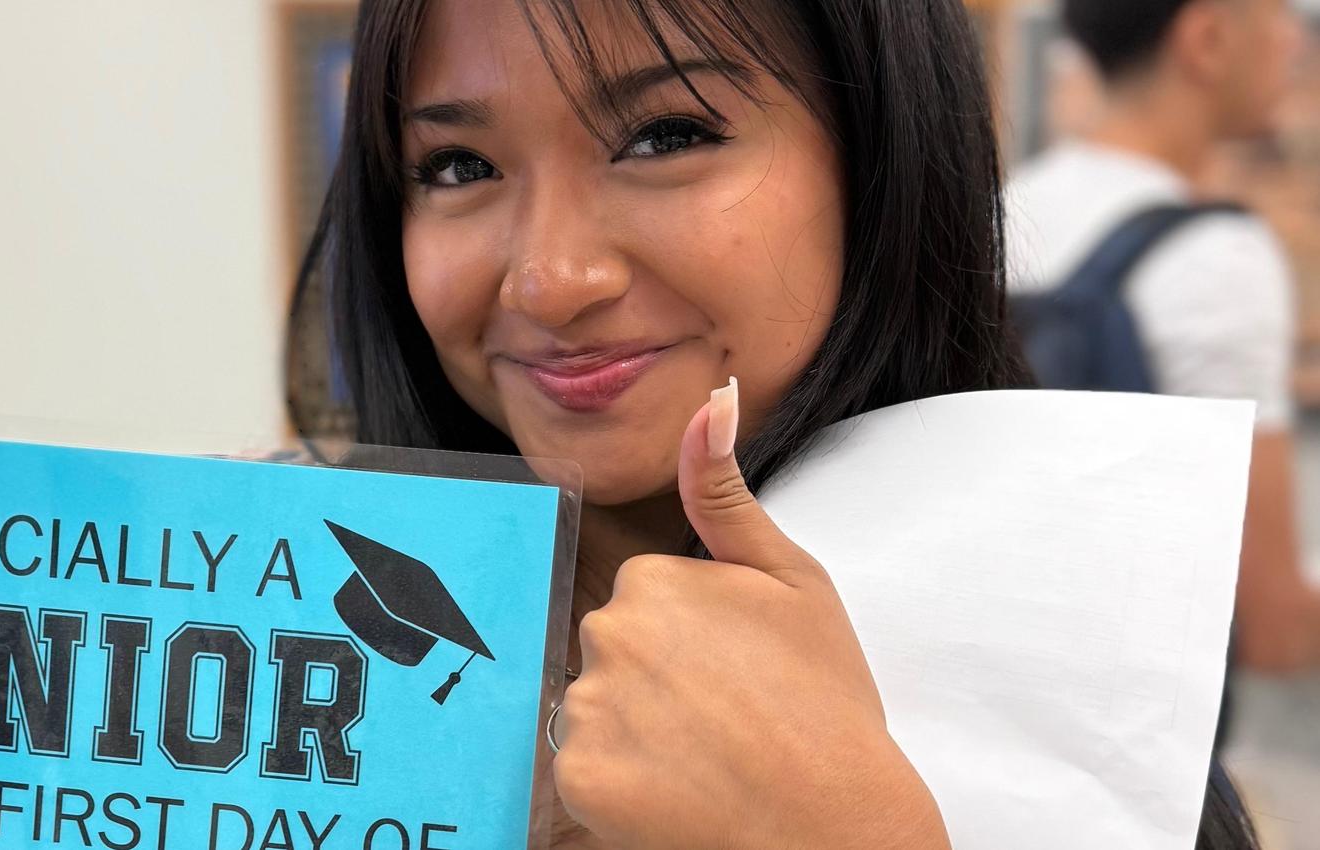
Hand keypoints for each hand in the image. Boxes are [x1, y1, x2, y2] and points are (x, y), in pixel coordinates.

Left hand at [553, 379, 948, 849]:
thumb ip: (728, 495)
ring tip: (703, 760)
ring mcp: (589, 707)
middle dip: (656, 681)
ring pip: (595, 710)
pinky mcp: (577, 775)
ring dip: (635, 734)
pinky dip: (618, 786)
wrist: (833, 822)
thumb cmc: (825, 703)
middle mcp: (608, 636)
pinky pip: (580, 770)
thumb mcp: (794, 583)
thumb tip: (710, 399)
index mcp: (653, 582)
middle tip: (724, 720)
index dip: (693, 641)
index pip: (646, 603)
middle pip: (613, 652)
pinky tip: (673, 792)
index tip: (739, 673)